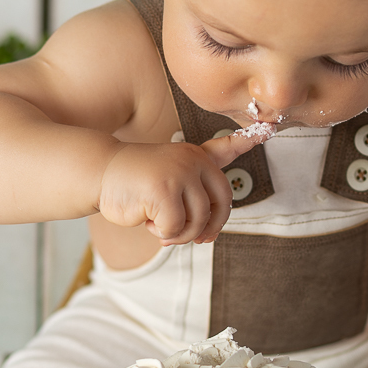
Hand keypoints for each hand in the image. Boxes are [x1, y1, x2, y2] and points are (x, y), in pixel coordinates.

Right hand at [97, 130, 267, 245]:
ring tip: (158, 224)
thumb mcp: (169, 181)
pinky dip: (162, 233)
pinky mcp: (164, 190)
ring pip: (198, 222)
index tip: (268, 129)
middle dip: (207, 229)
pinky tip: (147, 220)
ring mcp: (180, 174)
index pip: (227, 150)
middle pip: (221, 206)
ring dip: (178, 234)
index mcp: (197, 157)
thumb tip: (210, 231)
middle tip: (191, 237)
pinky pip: (175, 228)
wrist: (99, 173)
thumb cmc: (135, 183)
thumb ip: (192, 197)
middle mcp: (193, 161)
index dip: (247, 141)